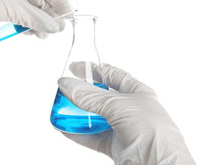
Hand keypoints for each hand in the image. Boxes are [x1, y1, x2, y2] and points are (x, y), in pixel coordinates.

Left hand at [0, 0, 69, 58]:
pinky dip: (21, 18)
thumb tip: (55, 26)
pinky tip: (29, 30)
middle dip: (45, 12)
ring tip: (43, 34)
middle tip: (56, 28)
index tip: (67, 13)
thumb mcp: (7, 8)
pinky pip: (11, 5)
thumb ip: (35, 18)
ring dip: (33, 18)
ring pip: (22, 1)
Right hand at [58, 62, 195, 164]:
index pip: (111, 75)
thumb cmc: (153, 132)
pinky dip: (77, 133)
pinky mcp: (115, 147)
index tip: (74, 68)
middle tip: (65, 90)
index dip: (93, 69)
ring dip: (77, 114)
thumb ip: (91, 96)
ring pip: (94, 118)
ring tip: (61, 110)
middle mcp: (129, 109)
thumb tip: (67, 84)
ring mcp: (122, 128)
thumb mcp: (119, 106)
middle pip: (100, 97)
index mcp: (137, 92)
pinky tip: (65, 129)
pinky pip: (92, 137)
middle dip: (82, 93)